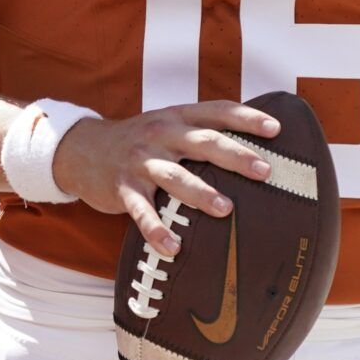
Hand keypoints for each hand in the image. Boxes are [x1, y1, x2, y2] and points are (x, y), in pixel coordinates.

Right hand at [50, 101, 281, 254]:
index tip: (276, 129)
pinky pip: (141, 211)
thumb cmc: (140, 141)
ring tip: (226, 209)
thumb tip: (252, 147)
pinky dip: (156, 230)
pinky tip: (173, 247)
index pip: (217, 111)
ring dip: (202, 193)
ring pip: (175, 176)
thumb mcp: (168, 124)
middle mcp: (161, 134)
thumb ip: (201, 131)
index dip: (248, 118)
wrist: (83, 149)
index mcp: (177, 117)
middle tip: (264, 171)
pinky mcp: (122, 187)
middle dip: (236, 156)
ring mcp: (141, 161)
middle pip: (203, 142)